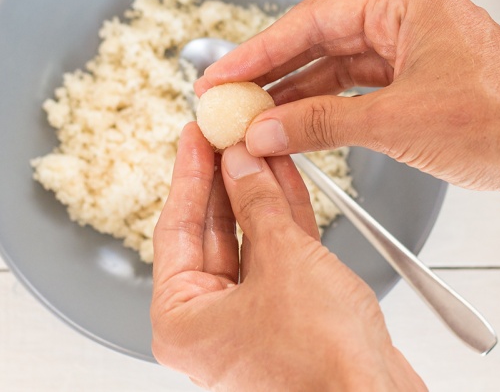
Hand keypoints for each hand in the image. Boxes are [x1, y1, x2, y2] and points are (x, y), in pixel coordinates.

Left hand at [151, 123, 425, 389]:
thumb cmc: (323, 363)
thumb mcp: (285, 262)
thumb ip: (257, 205)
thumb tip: (240, 163)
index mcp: (182, 321)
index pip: (176, 230)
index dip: (188, 175)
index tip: (194, 137)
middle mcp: (210, 323)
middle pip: (213, 233)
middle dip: (227, 180)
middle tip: (231, 135)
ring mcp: (250, 320)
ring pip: (249, 241)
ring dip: (258, 193)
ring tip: (263, 145)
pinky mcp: (288, 316)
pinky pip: (277, 257)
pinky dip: (283, 219)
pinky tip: (286, 179)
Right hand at [195, 0, 499, 203]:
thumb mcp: (397, 122)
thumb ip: (322, 124)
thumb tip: (267, 128)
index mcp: (404, 1)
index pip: (311, 20)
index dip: (259, 50)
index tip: (222, 73)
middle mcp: (407, 19)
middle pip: (321, 42)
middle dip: (274, 75)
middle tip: (230, 100)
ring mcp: (414, 52)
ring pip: (338, 70)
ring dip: (299, 97)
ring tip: (254, 120)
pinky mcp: (421, 84)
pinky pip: (360, 92)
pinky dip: (329, 112)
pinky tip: (297, 129)